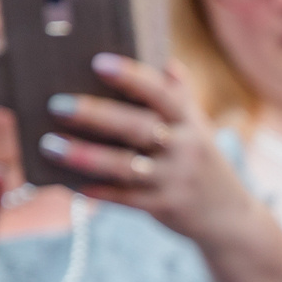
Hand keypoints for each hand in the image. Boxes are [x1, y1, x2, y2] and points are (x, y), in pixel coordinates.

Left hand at [38, 54, 264, 250]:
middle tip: (57, 104)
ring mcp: (176, 180)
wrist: (231, 218)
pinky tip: (70, 183)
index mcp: (190, 122)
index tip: (99, 63)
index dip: (131, 77)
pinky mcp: (165, 207)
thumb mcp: (199, 129)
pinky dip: (98, 191)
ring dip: (85, 155)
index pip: (161, 93)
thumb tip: (167, 63)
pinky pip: (126, 199)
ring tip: (50, 145)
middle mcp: (186, 148)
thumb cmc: (203, 164)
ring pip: (125, 165)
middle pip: (138, 127)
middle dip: (96, 115)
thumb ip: (180, 98)